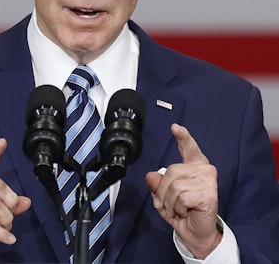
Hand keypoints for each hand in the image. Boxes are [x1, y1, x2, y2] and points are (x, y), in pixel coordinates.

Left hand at [145, 124, 220, 258]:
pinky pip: (181, 198)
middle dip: (163, 191)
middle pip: (171, 171)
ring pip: (174, 186)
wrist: (195, 233)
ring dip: (170, 202)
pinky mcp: (209, 194)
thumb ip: (157, 183)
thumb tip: (152, 176)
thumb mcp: (163, 195)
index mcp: (194, 166)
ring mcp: (208, 182)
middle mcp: (204, 170)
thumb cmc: (182, 211)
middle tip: (171, 203)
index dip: (182, 137)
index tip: (175, 127)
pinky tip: (187, 212)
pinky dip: (178, 208)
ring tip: (180, 208)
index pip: (189, 148)